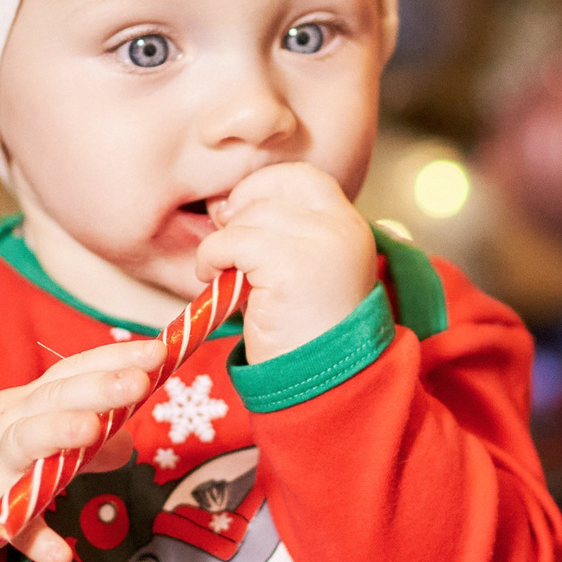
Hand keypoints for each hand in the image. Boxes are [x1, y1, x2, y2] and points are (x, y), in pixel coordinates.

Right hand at [0, 336, 164, 561]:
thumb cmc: (7, 446)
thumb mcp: (48, 430)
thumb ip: (96, 434)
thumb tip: (130, 444)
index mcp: (38, 401)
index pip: (77, 370)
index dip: (115, 359)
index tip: (157, 352)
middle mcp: (17, 422)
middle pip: (57, 398)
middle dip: (96, 387)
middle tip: (138, 381)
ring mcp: (2, 464)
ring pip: (27, 443)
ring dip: (57, 433)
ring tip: (91, 431)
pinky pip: (15, 525)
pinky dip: (37, 541)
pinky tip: (60, 557)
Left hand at [196, 162, 376, 364]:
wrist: (325, 385)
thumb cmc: (305, 334)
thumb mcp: (303, 272)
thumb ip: (279, 235)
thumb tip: (224, 204)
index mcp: (349, 227)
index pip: (302, 177)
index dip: (263, 187)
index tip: (240, 218)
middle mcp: (342, 229)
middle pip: (272, 190)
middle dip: (238, 216)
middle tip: (225, 252)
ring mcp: (321, 244)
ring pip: (249, 217)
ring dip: (221, 244)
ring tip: (221, 276)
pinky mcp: (291, 265)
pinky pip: (232, 242)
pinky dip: (211, 258)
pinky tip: (212, 281)